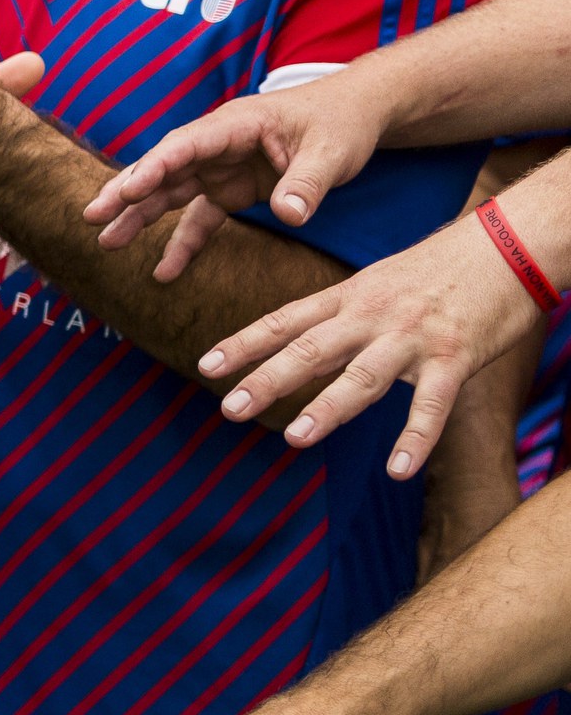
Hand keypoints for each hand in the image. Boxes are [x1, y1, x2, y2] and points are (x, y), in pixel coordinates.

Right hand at [82, 82, 391, 282]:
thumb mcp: (331, 152)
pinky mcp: (231, 189)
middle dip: (127, 192)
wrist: (354, 115)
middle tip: (93, 216)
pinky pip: (200, 218)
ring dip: (139, 217)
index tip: (128, 191)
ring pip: (170, 192)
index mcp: (235, 125)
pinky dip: (183, 243)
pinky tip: (165, 271)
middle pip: (163, 168)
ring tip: (107, 243)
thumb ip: (307, 184)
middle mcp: (217, 145)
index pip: (185, 146)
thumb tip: (289, 217)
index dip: (154, 167)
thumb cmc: (340, 123)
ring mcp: (221, 168)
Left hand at [193, 208, 543, 477]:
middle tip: (229, 408)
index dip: (244, 343)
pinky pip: (433, 405)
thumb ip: (340, 318)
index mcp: (349, 297)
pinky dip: (416, 439)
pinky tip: (400, 470)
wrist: (507, 245)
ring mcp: (413, 337)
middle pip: (310, 349)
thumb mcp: (376, 283)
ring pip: (362, 376)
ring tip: (294, 438)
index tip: (206, 365)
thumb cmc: (438, 269)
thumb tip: (300, 350)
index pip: (285, 320)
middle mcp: (372, 316)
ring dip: (327, 408)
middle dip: (267, 379)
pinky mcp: (457, 357)